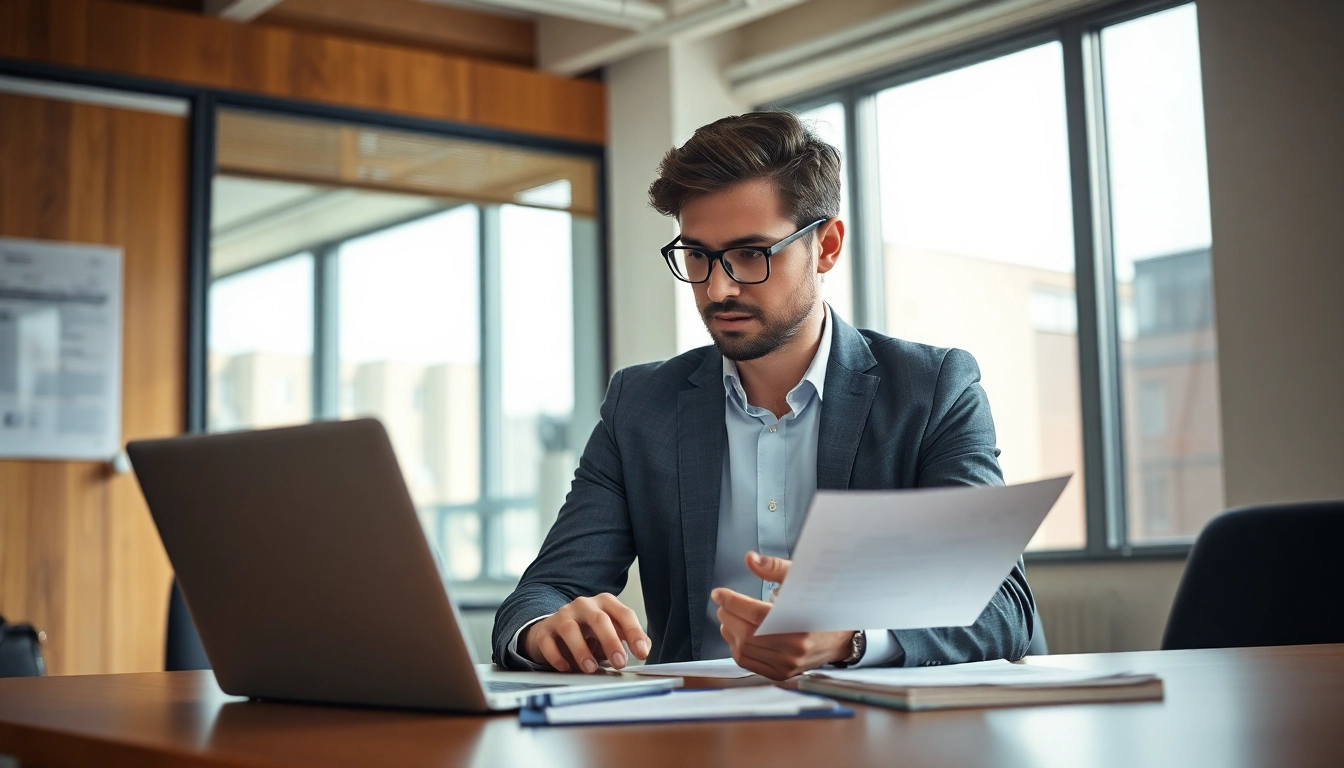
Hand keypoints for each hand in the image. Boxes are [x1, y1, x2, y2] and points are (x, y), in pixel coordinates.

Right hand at [520, 593, 650, 672]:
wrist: (554, 630)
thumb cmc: (588, 633)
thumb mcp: (611, 632)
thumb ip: (628, 638)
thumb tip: (644, 648)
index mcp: (605, 604)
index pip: (624, 614)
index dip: (634, 633)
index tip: (641, 653)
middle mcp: (584, 605)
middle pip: (599, 619)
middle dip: (611, 641)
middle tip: (620, 663)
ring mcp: (562, 615)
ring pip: (570, 629)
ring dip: (581, 650)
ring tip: (591, 668)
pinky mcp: (544, 630)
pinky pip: (548, 641)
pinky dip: (556, 656)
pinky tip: (565, 668)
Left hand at [711, 551, 854, 680]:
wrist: (842, 637)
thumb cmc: (820, 607)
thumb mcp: (802, 580)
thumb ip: (775, 568)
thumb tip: (751, 559)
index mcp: (801, 623)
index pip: (755, 614)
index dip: (732, 602)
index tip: (719, 594)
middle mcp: (795, 648)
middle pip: (747, 634)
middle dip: (728, 616)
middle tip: (722, 604)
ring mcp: (788, 664)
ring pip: (745, 651)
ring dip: (729, 632)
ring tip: (727, 617)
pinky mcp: (782, 673)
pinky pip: (750, 663)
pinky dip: (737, 648)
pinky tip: (736, 635)